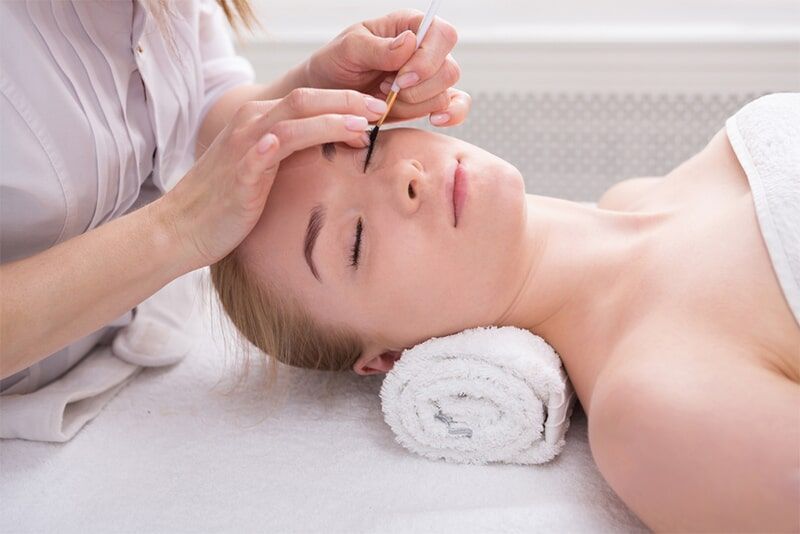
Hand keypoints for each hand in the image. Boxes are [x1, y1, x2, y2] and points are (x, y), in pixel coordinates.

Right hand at [154, 88, 386, 269]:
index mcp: (259, 120)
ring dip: (330, 120)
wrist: (184, 227)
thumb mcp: (263, 167)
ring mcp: (243, 147)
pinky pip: (260, 152)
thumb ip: (292, 151)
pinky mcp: (238, 173)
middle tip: (381, 110)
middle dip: (347, 101)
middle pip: (305, 99)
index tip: (377, 109)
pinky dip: (278, 143)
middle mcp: (250, 124)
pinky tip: (296, 141)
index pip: (308, 98)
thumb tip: (335, 148)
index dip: (345, 99)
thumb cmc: (228, 200)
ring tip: (362, 127)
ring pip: (292, 120)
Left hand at [304, 9, 470, 127]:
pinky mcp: (429, 101)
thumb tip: (410, 42)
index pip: (442, 34)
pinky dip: (451, 115)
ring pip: (445, 94)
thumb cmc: (336, 64)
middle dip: (417, 89)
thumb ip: (378, 47)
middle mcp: (425, 50)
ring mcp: (430, 78)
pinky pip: (456, 106)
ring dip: (414, 105)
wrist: (328, 96)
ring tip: (386, 101)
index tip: (400, 78)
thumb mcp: (349, 49)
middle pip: (449, 69)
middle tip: (386, 90)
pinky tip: (434, 119)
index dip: (426, 60)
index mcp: (410, 26)